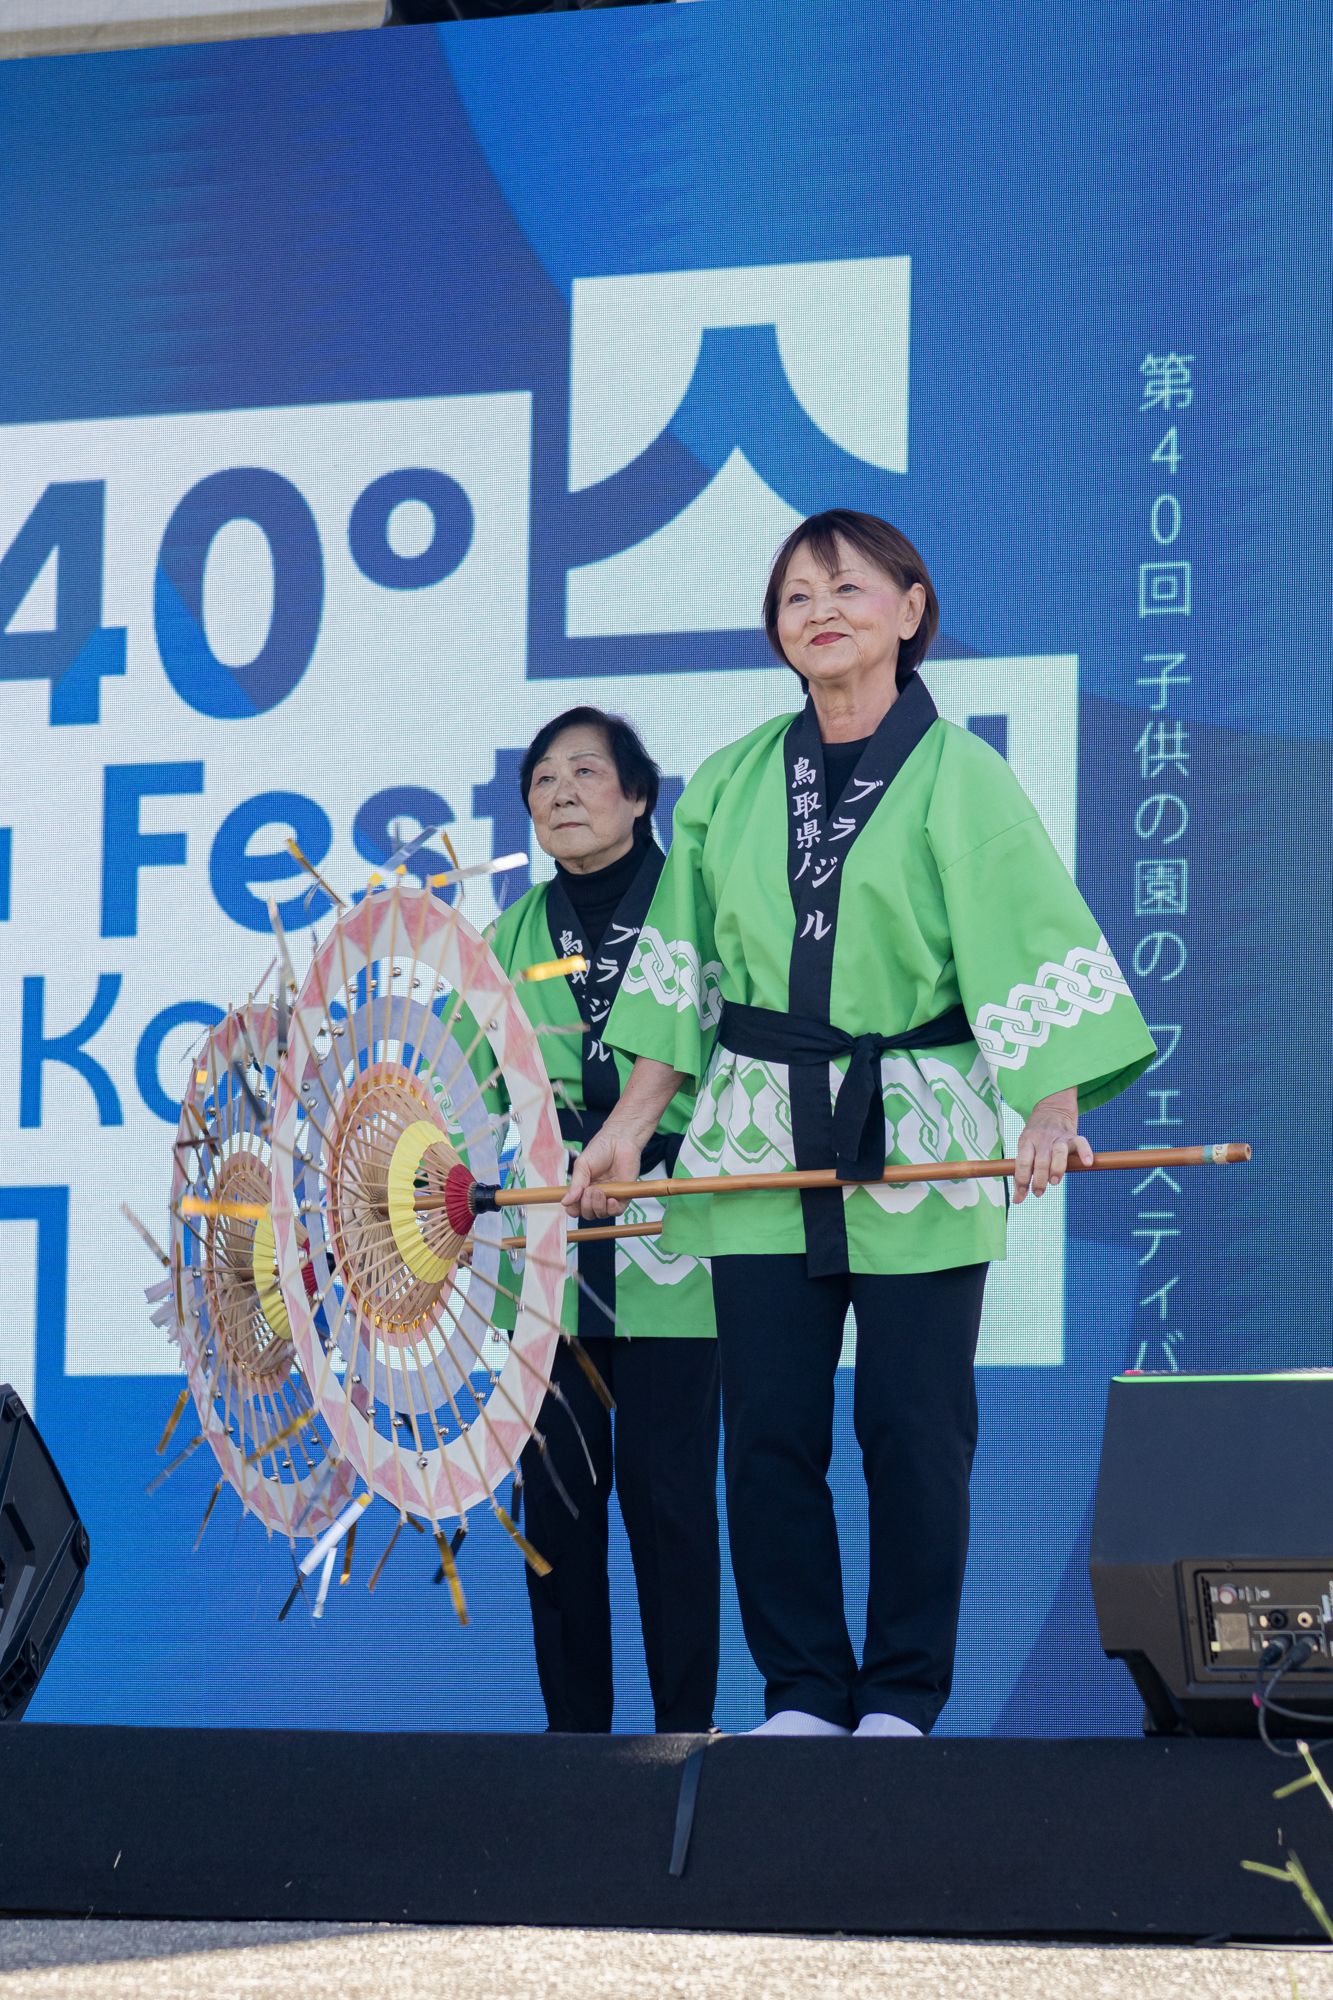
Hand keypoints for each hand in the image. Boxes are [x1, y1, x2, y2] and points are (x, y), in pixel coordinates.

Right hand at [564, 1123, 644, 1220]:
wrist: (620, 1140)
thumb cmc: (600, 1149)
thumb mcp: (582, 1165)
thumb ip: (576, 1184)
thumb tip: (565, 1201)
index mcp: (583, 1189)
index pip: (576, 1208)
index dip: (573, 1209)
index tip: (572, 1203)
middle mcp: (596, 1195)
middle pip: (588, 1213)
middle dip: (586, 1206)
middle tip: (590, 1190)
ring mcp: (610, 1196)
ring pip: (601, 1214)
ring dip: (598, 1206)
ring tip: (599, 1191)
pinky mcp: (624, 1196)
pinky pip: (617, 1211)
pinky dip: (612, 1209)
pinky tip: (611, 1200)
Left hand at [1012, 1086, 1091, 1203]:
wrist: (1051, 1109)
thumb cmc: (1036, 1138)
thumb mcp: (1025, 1149)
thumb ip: (1022, 1173)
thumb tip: (1017, 1200)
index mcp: (1027, 1141)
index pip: (1022, 1162)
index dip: (1021, 1180)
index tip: (1022, 1195)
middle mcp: (1042, 1139)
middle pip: (1040, 1161)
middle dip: (1039, 1179)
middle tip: (1038, 1192)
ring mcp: (1058, 1137)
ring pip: (1058, 1152)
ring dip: (1056, 1168)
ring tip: (1055, 1181)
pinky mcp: (1073, 1136)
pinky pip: (1081, 1142)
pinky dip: (1085, 1152)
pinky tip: (1087, 1163)